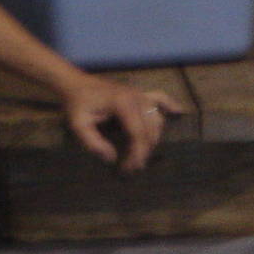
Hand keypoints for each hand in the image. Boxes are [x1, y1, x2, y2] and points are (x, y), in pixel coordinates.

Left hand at [58, 73, 182, 172]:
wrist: (74, 84)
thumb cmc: (76, 105)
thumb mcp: (78, 126)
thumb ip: (94, 144)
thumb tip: (112, 159)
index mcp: (123, 104)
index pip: (138, 134)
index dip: (136, 154)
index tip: (127, 169)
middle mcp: (136, 98)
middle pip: (150, 130)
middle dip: (143, 153)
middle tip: (131, 169)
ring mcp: (140, 94)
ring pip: (157, 120)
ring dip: (153, 140)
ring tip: (141, 156)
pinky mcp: (139, 94)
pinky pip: (160, 98)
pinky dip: (170, 106)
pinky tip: (179, 113)